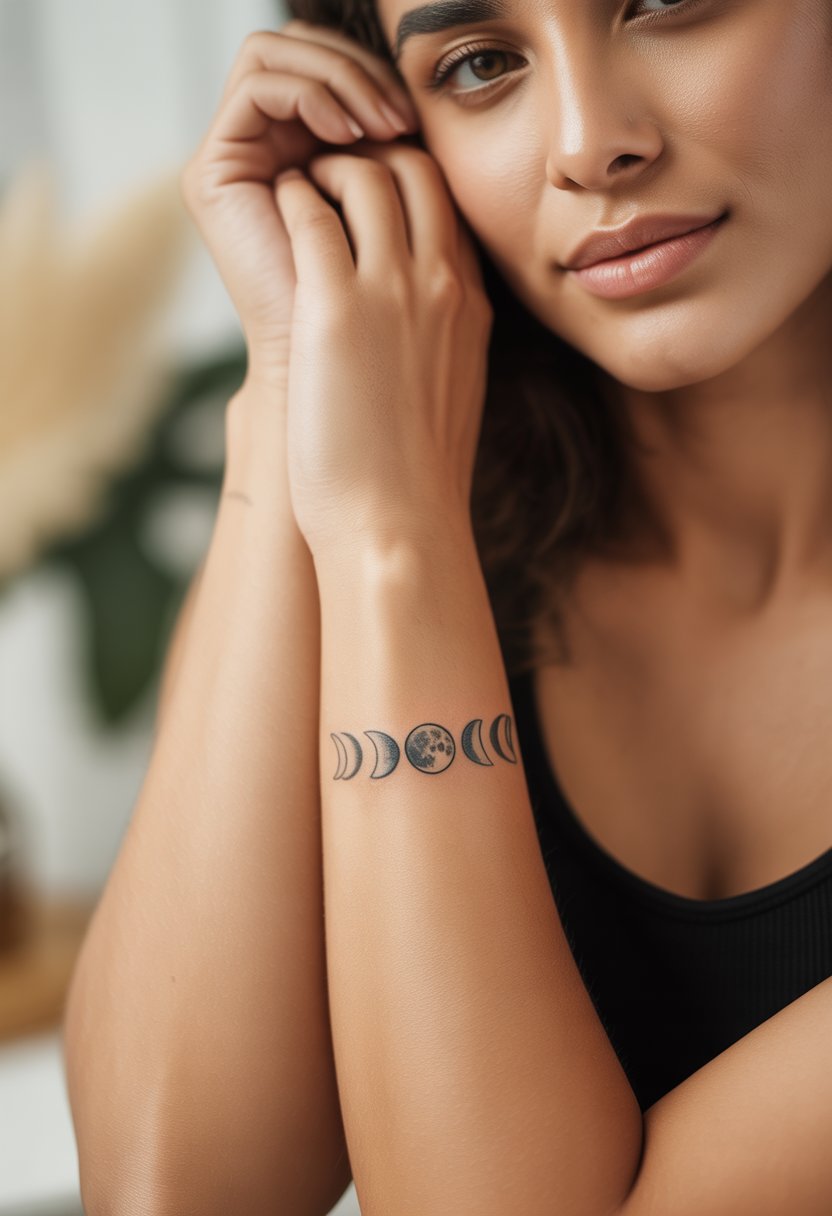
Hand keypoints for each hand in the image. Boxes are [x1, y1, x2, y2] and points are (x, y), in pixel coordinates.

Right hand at [179, 21, 417, 395]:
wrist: (329, 400)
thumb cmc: (378, 342)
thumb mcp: (414, 245)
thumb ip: (414, 185)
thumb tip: (432, 119)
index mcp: (316, 172)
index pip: (341, 76)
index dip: (384, 84)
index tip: (422, 128)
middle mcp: (273, 160)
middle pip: (310, 52)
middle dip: (364, 72)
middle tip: (402, 119)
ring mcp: (241, 164)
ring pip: (282, 51)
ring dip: (341, 76)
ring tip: (379, 126)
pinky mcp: (214, 172)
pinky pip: (257, 80)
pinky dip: (306, 89)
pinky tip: (345, 132)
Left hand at [274, 142, 493, 559]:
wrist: (399, 525)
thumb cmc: (415, 478)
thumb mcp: (450, 393)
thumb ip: (440, 341)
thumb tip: (410, 331)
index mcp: (471, 305)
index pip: (446, 203)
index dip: (403, 181)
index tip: (365, 195)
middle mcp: (441, 285)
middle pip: (414, 168)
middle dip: (368, 157)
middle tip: (326, 180)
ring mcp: (391, 291)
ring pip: (364, 174)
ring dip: (323, 171)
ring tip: (295, 193)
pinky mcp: (334, 308)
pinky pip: (309, 213)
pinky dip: (289, 200)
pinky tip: (273, 218)